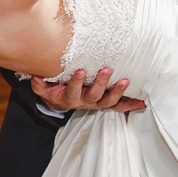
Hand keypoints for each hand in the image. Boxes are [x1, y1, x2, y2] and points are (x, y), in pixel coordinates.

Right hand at [31, 68, 146, 112]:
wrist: (62, 102)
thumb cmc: (54, 90)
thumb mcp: (43, 88)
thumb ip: (39, 83)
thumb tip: (35, 75)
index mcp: (70, 98)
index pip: (73, 91)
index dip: (77, 82)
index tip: (81, 70)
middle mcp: (85, 102)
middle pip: (95, 96)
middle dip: (101, 83)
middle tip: (106, 70)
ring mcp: (97, 103)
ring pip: (109, 101)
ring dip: (118, 92)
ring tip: (125, 81)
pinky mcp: (106, 103)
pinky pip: (120, 107)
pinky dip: (131, 105)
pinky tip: (142, 103)